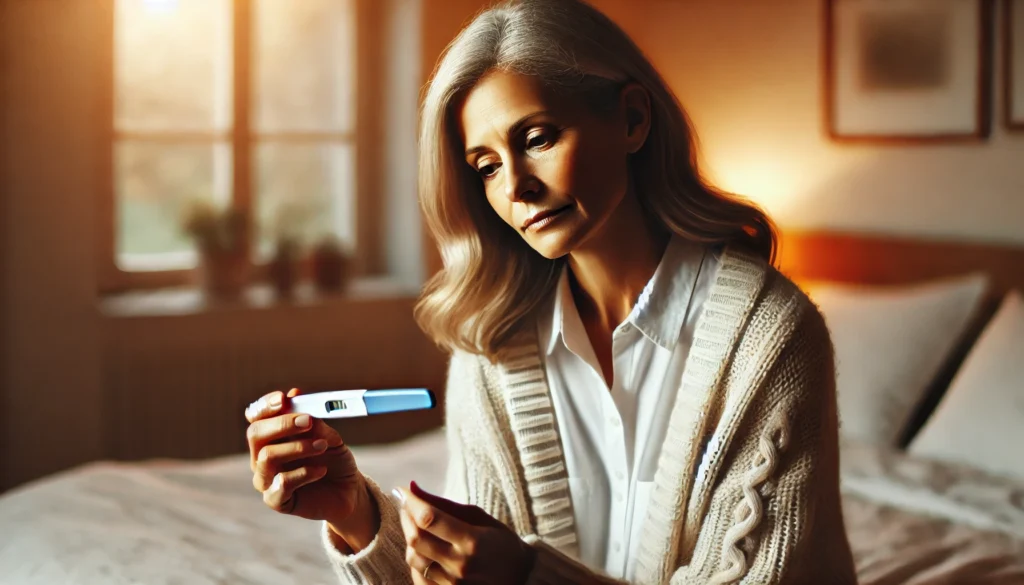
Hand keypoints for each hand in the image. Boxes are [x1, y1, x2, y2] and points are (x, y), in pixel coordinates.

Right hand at [244, 389, 373, 544]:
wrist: (347, 490)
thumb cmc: (333, 458)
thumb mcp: (329, 436)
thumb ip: (313, 421)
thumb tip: (296, 396)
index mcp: (271, 436)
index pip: (256, 416)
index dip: (265, 406)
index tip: (283, 398)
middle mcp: (262, 456)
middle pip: (255, 434)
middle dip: (282, 424)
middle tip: (308, 421)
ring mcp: (266, 479)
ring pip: (267, 457)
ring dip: (297, 447)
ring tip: (323, 446)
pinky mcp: (276, 500)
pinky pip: (281, 484)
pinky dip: (304, 473)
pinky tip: (321, 470)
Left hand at [396, 481, 535, 584]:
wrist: (520, 578)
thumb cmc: (500, 543)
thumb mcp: (479, 517)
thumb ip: (444, 504)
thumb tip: (412, 487)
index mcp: (472, 541)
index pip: (429, 518)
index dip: (410, 502)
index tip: (402, 490)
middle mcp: (460, 564)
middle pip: (416, 538)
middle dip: (406, 517)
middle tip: (407, 505)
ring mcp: (453, 584)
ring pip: (413, 558)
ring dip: (409, 537)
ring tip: (416, 525)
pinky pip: (418, 577)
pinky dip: (415, 559)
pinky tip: (422, 548)